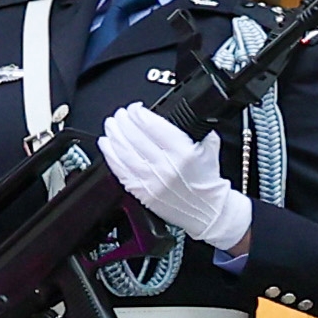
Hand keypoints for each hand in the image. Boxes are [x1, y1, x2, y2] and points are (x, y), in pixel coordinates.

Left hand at [102, 102, 252, 252]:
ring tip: (111, 125)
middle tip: (121, 114)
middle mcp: (165, 165)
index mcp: (183, 152)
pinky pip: (119, 169)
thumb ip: (195, 128)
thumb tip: (178, 114)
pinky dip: (110, 154)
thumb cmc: (207, 180)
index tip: (135, 108)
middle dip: (123, 120)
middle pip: (134, 136)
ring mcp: (151, 179)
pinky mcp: (141, 191)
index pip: (152, 125)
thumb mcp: (210, 147)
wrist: (208, 210)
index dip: (138, 113)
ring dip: (114, 134)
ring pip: (123, 151)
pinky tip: (106, 144)